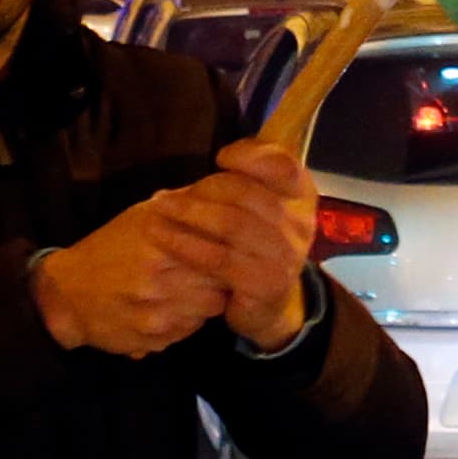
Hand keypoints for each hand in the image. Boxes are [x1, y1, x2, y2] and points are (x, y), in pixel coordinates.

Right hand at [29, 207, 236, 356]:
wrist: (64, 295)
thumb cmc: (109, 249)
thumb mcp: (141, 216)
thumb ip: (184, 204)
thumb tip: (227, 186)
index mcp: (157, 237)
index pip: (218, 244)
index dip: (229, 247)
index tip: (228, 247)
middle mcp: (157, 274)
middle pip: (220, 279)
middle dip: (223, 276)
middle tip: (214, 272)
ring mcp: (155, 310)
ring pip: (210, 308)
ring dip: (208, 300)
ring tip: (192, 290)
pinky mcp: (152, 338)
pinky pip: (190, 330)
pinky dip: (188, 321)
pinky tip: (173, 309)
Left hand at [142, 139, 315, 349]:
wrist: (268, 304)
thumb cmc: (255, 246)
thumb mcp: (259, 210)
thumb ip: (248, 181)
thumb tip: (226, 154)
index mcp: (301, 197)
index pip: (283, 165)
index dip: (251, 156)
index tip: (220, 159)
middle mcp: (300, 224)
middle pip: (247, 194)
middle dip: (200, 191)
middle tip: (162, 197)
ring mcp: (286, 255)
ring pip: (231, 224)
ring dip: (188, 216)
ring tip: (156, 213)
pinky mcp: (265, 283)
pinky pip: (219, 259)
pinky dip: (188, 246)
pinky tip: (165, 240)